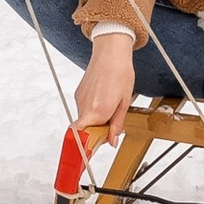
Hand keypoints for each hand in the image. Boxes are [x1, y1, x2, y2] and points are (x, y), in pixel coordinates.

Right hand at [73, 26, 136, 145]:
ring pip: (85, 118)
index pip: (80, 135)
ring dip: (96, 119)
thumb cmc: (121, 73)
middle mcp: (85, 106)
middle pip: (85, 129)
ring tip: (110, 105)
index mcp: (97, 111)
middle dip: (96, 131)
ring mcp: (80, 98)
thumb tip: (112, 141)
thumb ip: (116, 124)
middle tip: (111, 125)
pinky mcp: (78, 92)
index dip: (82, 145)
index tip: (88, 152)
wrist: (111, 51)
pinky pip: (84, 107)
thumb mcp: (125, 102)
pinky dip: (93, 109)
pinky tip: (104, 97)